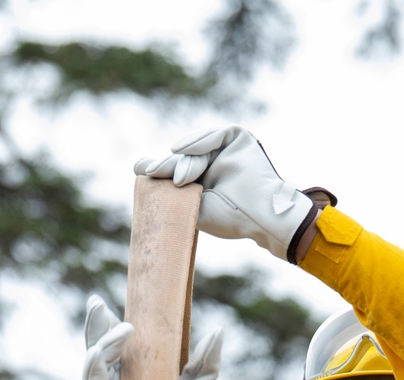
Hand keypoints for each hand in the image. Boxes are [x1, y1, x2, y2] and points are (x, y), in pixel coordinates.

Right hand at [81, 294, 222, 379]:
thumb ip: (205, 361)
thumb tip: (218, 331)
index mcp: (131, 373)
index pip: (113, 342)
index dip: (106, 321)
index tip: (104, 300)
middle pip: (97, 351)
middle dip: (96, 327)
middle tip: (99, 304)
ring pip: (91, 370)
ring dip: (99, 346)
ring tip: (115, 330)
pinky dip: (95, 372)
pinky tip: (100, 355)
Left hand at [135, 125, 329, 262]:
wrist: (264, 217)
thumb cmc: (233, 219)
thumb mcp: (195, 206)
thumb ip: (174, 191)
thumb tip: (146, 173)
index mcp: (207, 180)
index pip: (180, 170)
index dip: (161, 169)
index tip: (139, 169)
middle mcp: (216, 162)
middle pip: (186, 158)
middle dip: (167, 165)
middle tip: (148, 171)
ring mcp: (228, 150)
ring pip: (198, 148)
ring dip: (186, 162)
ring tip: (178, 179)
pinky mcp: (239, 137)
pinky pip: (213, 135)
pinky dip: (198, 142)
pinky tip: (179, 149)